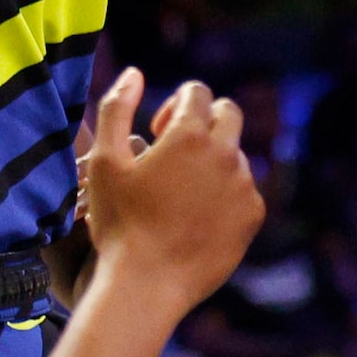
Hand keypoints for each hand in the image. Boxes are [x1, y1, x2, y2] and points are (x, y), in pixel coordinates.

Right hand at [80, 71, 261, 309]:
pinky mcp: (252, 216)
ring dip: (213, 158)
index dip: (175, 103)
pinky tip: (194, 214)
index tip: (157, 129)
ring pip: (236, 153)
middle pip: (228, 114)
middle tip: (174, 151)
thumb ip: (116, 107)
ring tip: (180, 190)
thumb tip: (133, 73)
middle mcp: (226, 155)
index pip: (198, 92)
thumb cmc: (118, 220)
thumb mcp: (104, 159)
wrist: (147, 284)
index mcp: (189, 135)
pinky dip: (224, 190)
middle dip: (204, 119)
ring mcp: (244, 187)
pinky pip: (244, 188)